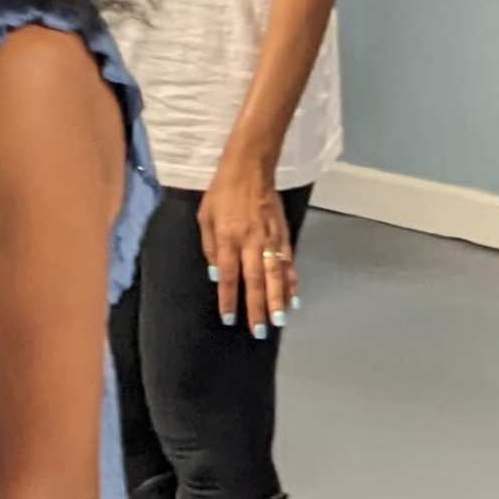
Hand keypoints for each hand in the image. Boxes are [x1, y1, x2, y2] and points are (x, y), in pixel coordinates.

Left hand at [197, 152, 295, 337]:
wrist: (250, 168)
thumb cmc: (221, 193)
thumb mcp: (205, 217)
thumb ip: (210, 248)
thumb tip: (217, 276)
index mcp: (228, 237)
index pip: (228, 275)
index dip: (228, 298)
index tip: (229, 318)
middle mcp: (250, 241)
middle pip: (255, 280)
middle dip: (257, 307)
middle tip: (259, 330)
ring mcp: (270, 238)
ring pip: (275, 274)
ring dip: (278, 299)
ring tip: (279, 320)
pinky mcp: (283, 234)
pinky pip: (288, 262)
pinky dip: (291, 280)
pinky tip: (293, 297)